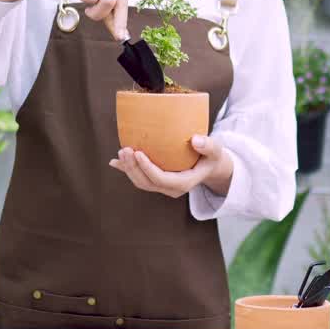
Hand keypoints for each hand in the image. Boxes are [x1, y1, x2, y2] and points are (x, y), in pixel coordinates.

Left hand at [108, 135, 233, 198]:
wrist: (210, 167)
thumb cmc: (212, 157)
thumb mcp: (215, 151)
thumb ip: (208, 146)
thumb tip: (195, 139)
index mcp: (184, 183)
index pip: (161, 179)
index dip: (147, 168)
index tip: (138, 152)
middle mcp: (171, 189)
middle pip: (147, 182)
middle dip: (133, 168)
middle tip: (125, 149)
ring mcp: (163, 186)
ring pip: (141, 182)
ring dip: (128, 169)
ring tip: (121, 152)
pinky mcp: (157, 181)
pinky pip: (139, 178)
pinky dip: (126, 170)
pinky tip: (114, 162)